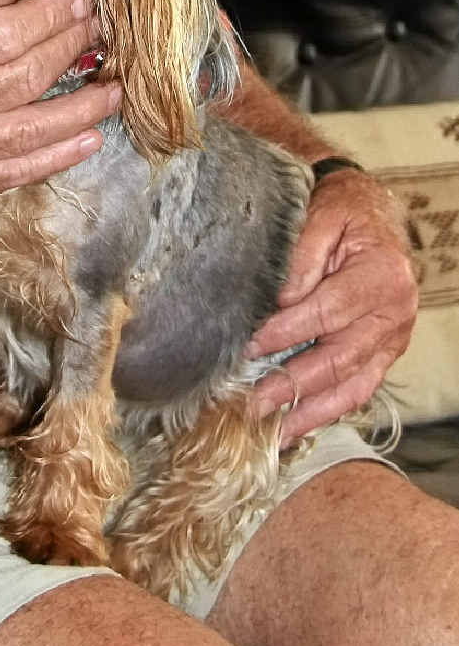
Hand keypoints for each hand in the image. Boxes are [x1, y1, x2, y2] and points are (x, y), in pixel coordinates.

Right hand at [0, 0, 119, 190]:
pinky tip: (89, 138)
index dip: (48, 19)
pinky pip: (13, 171)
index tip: (78, 4)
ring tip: (114, 90)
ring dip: (79, 111)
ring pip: (26, 131)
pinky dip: (56, 157)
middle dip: (68, 52)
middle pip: (20, 79)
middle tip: (96, 33)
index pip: (0, 36)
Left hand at [248, 168, 416, 444]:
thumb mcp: (322, 216)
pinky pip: (360, 388)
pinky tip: (298, 424)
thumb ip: (302, 256)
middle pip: (340, 358)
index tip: (249, 347)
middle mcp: (395, 313)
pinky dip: (328, 410)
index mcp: (382, 275)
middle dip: (293, 385)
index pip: (328, 312)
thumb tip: (279, 300)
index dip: (287, 332)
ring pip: (353, 385)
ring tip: (274, 432)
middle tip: (253, 405)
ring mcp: (393, 338)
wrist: (374, 213)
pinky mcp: (386, 353)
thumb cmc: (344, 213)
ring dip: (311, 411)